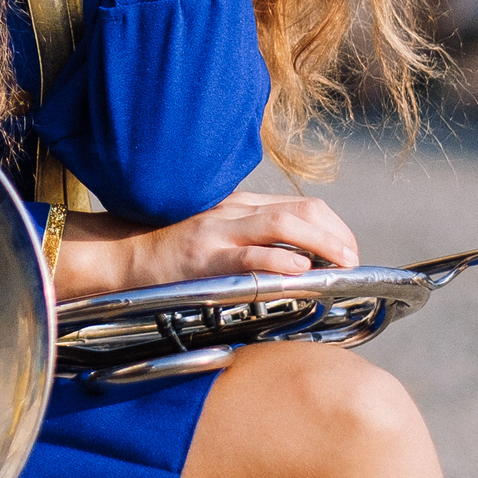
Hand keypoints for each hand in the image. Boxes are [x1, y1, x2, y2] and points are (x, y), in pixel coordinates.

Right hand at [121, 191, 361, 289]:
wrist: (124, 255)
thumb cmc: (173, 253)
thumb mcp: (218, 234)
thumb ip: (253, 239)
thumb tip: (300, 262)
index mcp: (241, 205)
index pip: (303, 206)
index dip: (336, 227)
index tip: (349, 252)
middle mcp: (235, 211)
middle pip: (302, 211)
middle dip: (338, 235)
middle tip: (353, 262)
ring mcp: (220, 231)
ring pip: (284, 225)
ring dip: (322, 244)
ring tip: (340, 265)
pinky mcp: (205, 257)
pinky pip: (250, 255)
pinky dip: (280, 261)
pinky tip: (300, 273)